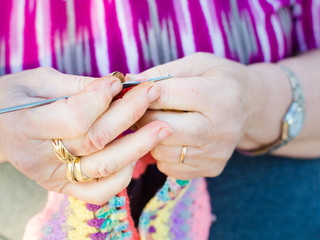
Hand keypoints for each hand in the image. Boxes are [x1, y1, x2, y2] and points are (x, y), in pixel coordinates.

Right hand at [0, 67, 171, 203]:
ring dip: (138, 146)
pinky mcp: (63, 187)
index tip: (118, 81)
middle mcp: (37, 158)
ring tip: (163, 127)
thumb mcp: (39, 80)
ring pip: (103, 168)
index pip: (74, 117)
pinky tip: (137, 154)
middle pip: (95, 140)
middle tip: (153, 93)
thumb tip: (118, 86)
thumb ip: (77, 86)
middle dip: (130, 114)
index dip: (101, 97)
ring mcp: (51, 177)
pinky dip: (123, 175)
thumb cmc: (17, 97)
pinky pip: (100, 191)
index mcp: (23, 125)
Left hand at [134, 53, 290, 178]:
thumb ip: (163, 72)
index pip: (168, 95)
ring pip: (162, 151)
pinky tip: (171, 139)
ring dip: (150, 137)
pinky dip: (162, 154)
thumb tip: (129, 81)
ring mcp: (218, 152)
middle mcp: (222, 127)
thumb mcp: (197, 64)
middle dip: (144, 117)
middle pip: (164, 127)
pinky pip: (169, 167)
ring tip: (156, 123)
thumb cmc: (218, 79)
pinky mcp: (212, 168)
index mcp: (220, 94)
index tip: (135, 91)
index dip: (145, 92)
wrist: (250, 106)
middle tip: (140, 109)